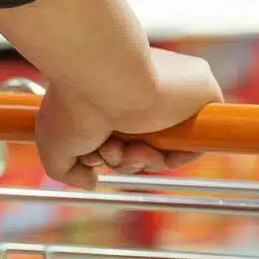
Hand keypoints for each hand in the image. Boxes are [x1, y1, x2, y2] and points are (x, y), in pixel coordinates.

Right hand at [35, 48, 223, 187]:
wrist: (104, 76)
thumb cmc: (73, 103)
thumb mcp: (55, 143)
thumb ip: (69, 170)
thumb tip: (92, 181)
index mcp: (118, 95)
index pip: (124, 138)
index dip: (110, 155)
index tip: (93, 155)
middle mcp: (146, 93)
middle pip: (145, 148)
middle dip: (123, 160)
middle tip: (106, 151)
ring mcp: (175, 96)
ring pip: (167, 149)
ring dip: (141, 161)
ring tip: (119, 146)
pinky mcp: (202, 94)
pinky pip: (197, 143)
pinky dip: (175, 157)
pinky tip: (149, 151)